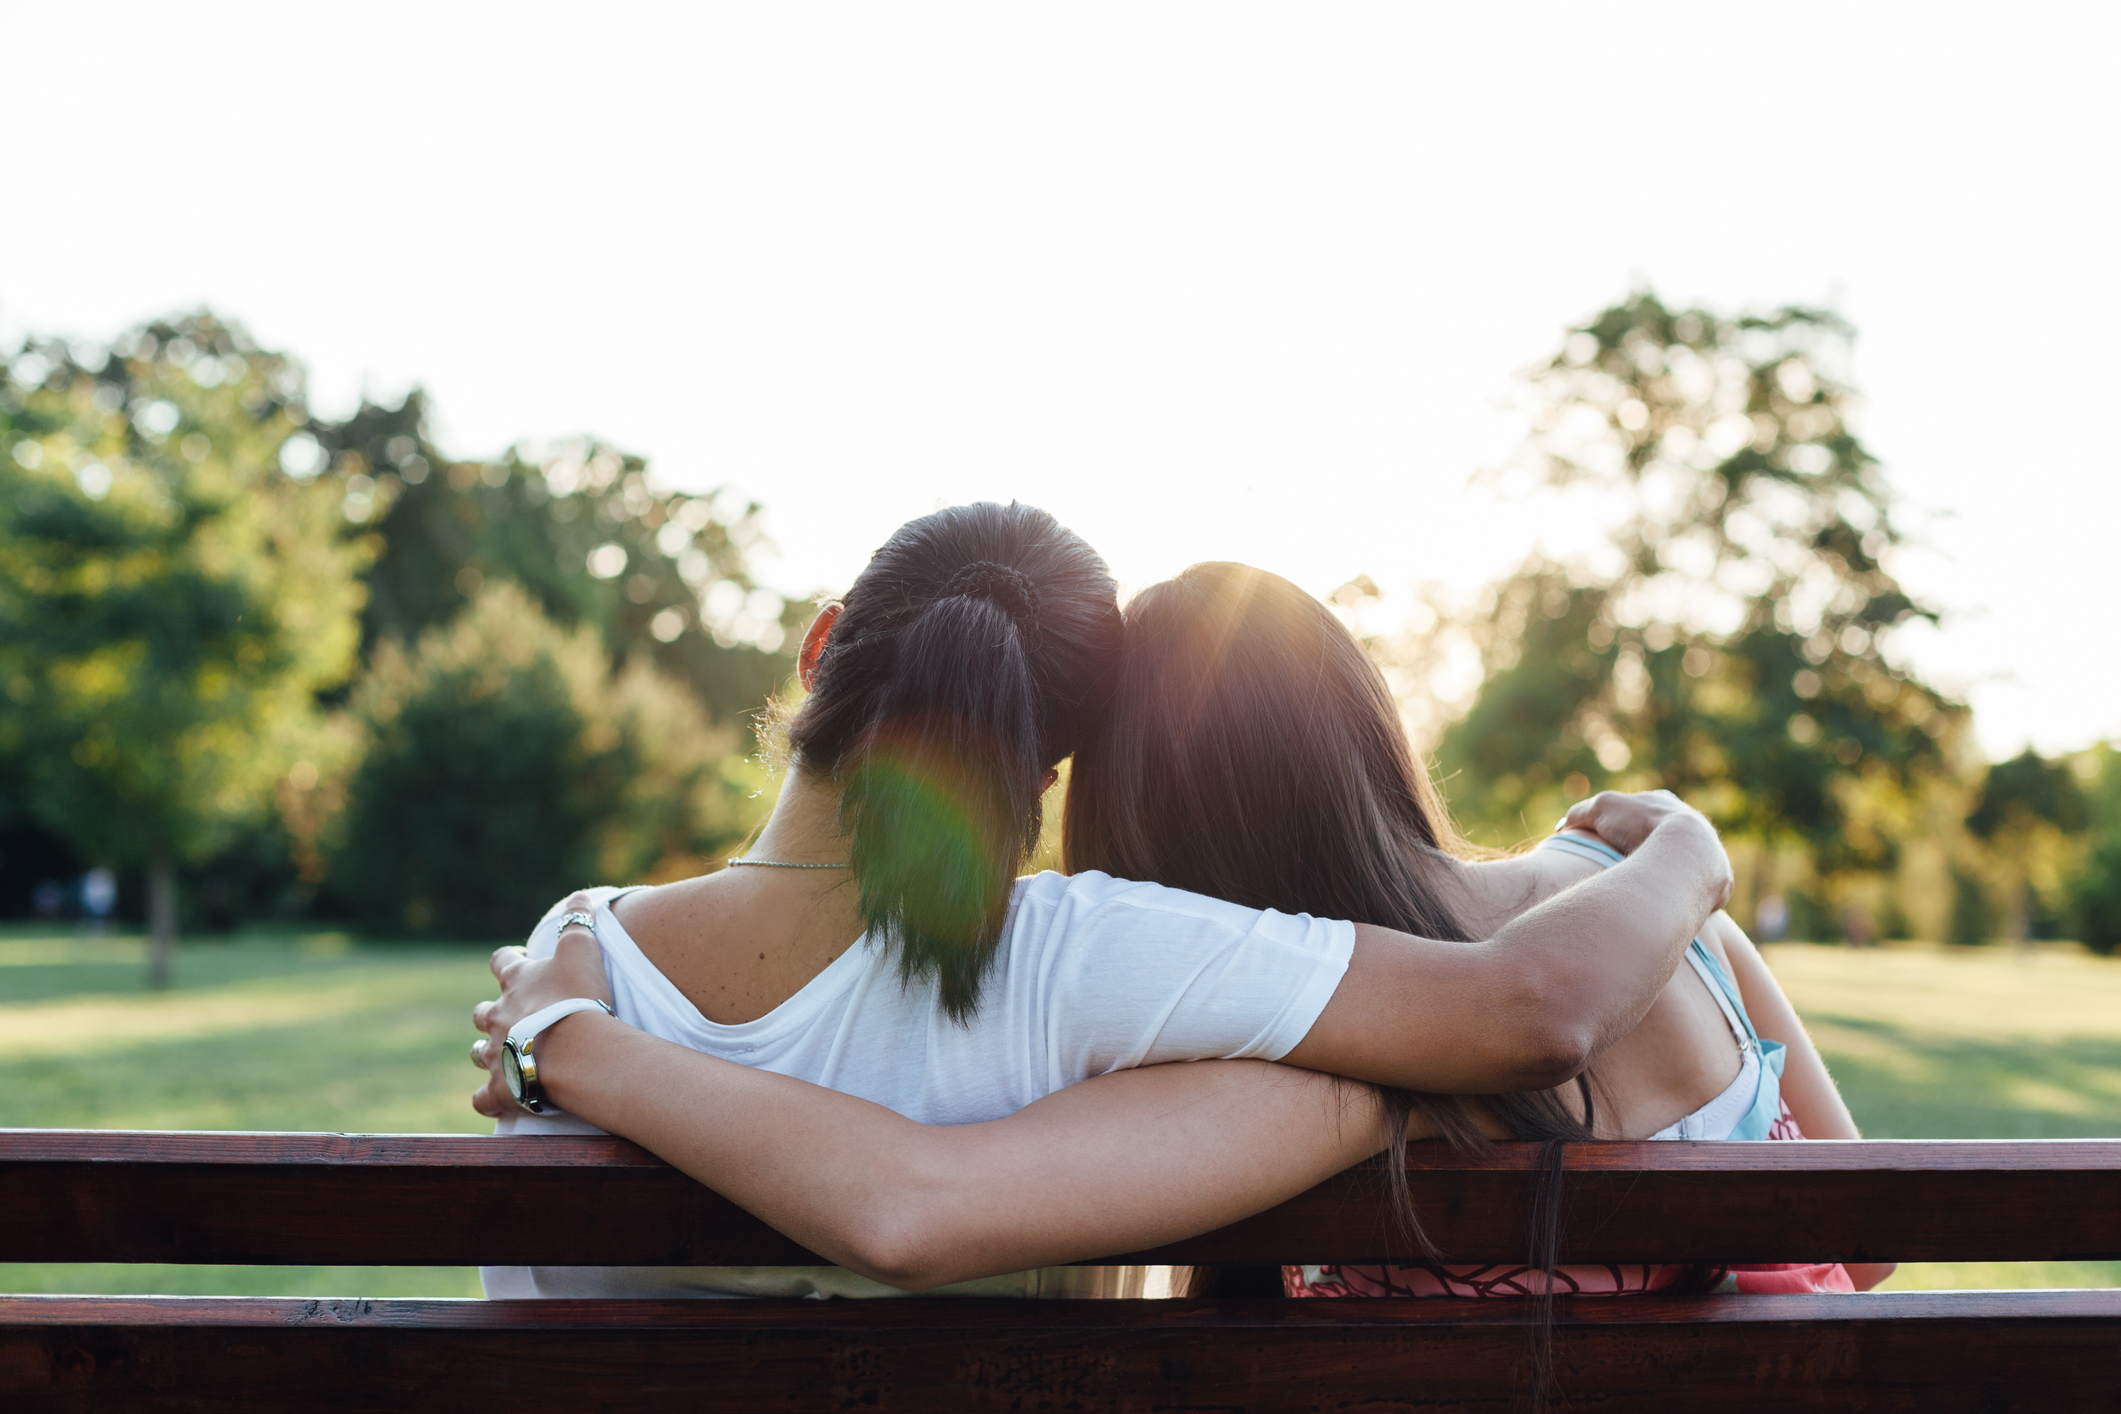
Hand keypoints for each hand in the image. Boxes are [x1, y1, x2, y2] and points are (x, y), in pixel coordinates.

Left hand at [472, 891, 614, 1118]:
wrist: (574, 1051)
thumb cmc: (578, 998)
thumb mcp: (582, 951)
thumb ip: (580, 921)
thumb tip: (580, 895)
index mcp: (516, 984)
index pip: (502, 962)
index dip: (509, 960)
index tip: (520, 961)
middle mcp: (499, 1017)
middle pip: (484, 1012)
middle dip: (493, 1013)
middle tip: (512, 1016)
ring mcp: (496, 1055)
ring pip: (479, 1053)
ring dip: (487, 1052)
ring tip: (502, 1055)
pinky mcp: (501, 1090)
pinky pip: (484, 1098)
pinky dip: (489, 1098)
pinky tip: (496, 1099)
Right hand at [1562, 789, 1731, 909]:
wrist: (1686, 850)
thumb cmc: (1641, 825)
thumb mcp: (1600, 809)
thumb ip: (1580, 814)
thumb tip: (1563, 827)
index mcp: (1666, 804)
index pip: (1641, 813)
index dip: (1620, 827)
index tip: (1604, 845)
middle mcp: (1690, 824)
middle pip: (1662, 840)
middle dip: (1644, 853)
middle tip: (1621, 872)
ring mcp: (1707, 851)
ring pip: (1678, 864)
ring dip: (1660, 875)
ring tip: (1638, 892)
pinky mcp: (1715, 879)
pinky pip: (1690, 887)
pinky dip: (1675, 893)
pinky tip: (1659, 904)